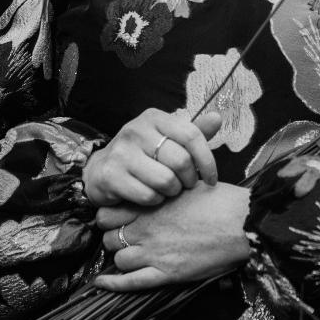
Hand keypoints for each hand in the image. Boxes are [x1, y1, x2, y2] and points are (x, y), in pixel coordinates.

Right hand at [83, 108, 221, 206]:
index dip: (207, 160)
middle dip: (188, 180)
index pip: (191, 135)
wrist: (101, 170)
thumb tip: (217, 118)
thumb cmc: (143, 155)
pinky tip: (151, 196)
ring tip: (167, 189)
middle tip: (184, 185)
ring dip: (172, 192)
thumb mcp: (167, 139)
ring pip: (166, 180)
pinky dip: (155, 200)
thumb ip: (194, 132)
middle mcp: (135, 130)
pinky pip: (148, 195)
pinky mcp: (111, 175)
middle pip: (181, 161)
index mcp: (154, 118)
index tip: (211, 179)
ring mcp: (121, 152)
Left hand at [93, 182, 251, 290]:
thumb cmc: (221, 201)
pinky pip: (130, 282)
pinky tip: (101, 284)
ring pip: (118, 259)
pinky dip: (113, 284)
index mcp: (151, 205)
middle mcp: (146, 228)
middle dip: (114, 238)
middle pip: (110, 237)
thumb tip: (162, 187)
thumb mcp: (189, 185)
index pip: (109, 212)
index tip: (116, 219)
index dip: (109, 217)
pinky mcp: (166, 273)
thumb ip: (168, 189)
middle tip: (125, 238)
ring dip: (122, 258)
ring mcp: (154, 252)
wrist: (241, 223)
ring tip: (132, 256)